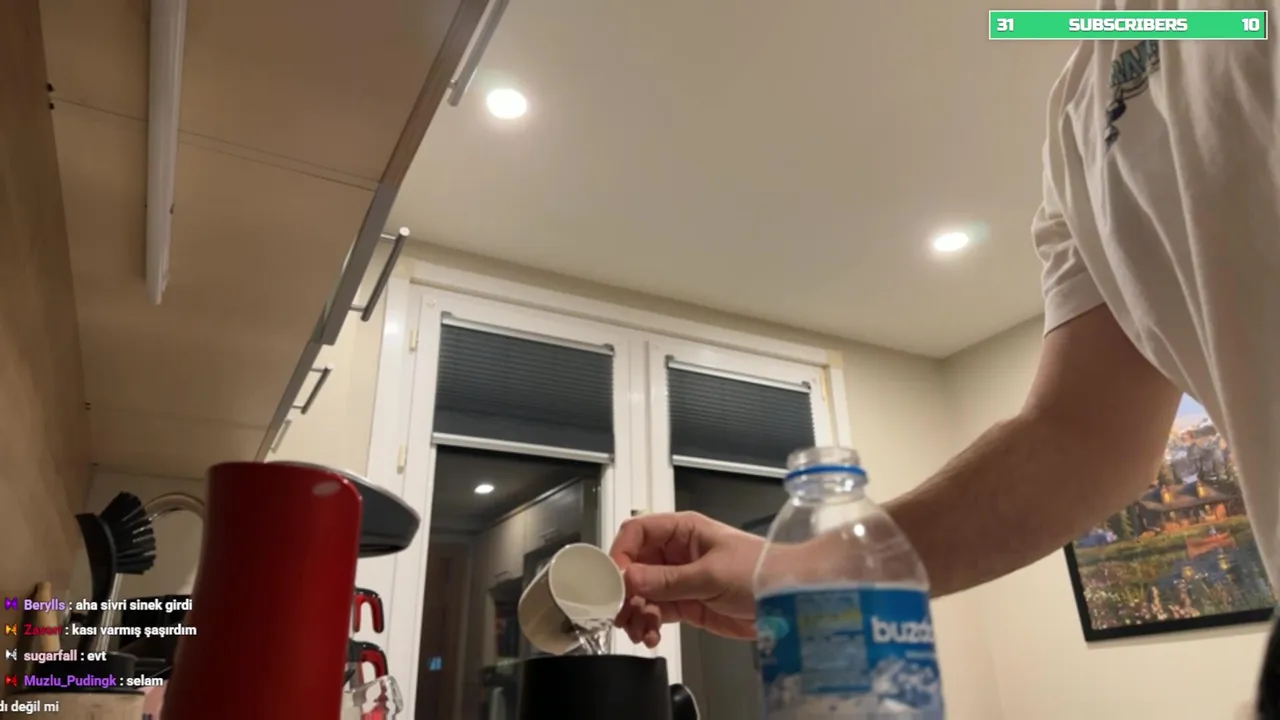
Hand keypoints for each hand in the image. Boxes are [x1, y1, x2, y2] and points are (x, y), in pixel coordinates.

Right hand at [608, 511, 763, 646]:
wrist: (788, 600)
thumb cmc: (759, 572)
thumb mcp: (711, 574)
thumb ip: (668, 579)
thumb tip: (630, 579)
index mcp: (683, 531)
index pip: (637, 533)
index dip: (621, 554)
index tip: (614, 581)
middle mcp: (676, 553)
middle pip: (634, 566)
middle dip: (624, 590)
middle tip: (621, 613)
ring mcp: (679, 580)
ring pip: (641, 593)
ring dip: (635, 612)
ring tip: (640, 631)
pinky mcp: (686, 605)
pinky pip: (656, 613)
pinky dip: (648, 625)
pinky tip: (651, 636)